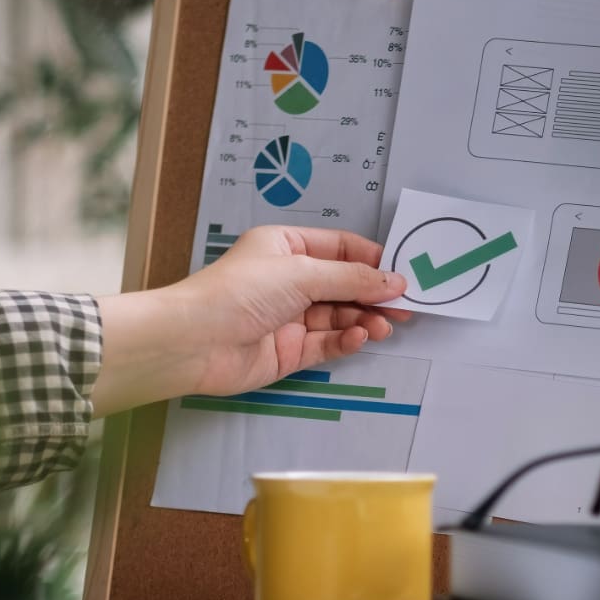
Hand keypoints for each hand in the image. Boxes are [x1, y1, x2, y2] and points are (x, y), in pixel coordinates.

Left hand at [92, 226, 411, 415]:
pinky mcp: (288, 351)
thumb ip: (352, 278)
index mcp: (286, 248)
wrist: (195, 342)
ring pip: (339, 316)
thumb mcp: (302, 273)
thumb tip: (393, 280)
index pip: (340, 248)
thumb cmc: (239, 292)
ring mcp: (289, 317)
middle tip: (405, 306)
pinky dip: (346, 340)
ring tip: (385, 325)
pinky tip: (360, 337)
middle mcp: (289, 280)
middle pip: (343, 284)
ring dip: (364, 318)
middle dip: (374, 294)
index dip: (372, 259)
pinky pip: (326, 343)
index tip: (402, 272)